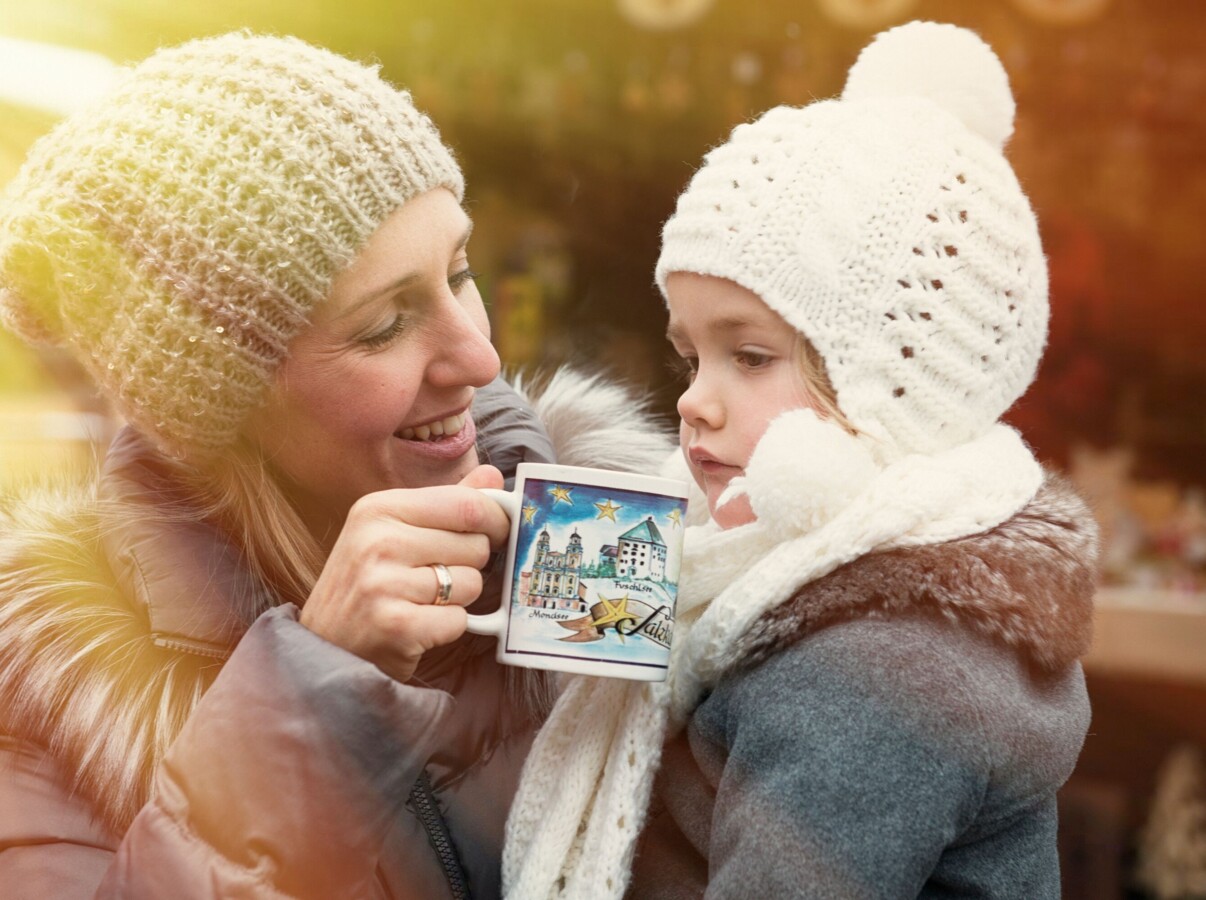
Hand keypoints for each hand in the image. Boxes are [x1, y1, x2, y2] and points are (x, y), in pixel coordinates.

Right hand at [299, 465, 509, 681]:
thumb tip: (493, 475)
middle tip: (438, 576)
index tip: (499, 531)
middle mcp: (378, 541)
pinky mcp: (397, 626)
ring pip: (471, 583)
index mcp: (378, 508)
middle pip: (475, 545)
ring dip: (459, 598)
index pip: (466, 504)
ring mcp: (385, 584)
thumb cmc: (366, 585)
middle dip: (472, 563)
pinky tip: (419, 626)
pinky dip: (448, 627)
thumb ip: (446, 503)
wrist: (322, 649)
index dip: (496, 519)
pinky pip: (459, 620)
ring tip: (422, 601)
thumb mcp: (393, 531)